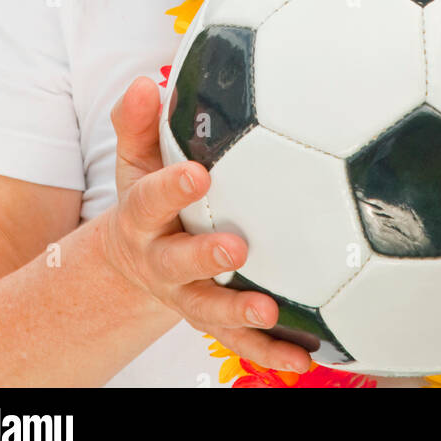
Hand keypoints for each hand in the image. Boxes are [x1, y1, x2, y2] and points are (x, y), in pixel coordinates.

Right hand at [101, 75, 311, 373]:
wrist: (136, 261)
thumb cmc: (150, 196)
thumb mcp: (135, 160)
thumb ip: (137, 123)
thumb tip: (145, 82)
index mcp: (143, 218)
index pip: (151, 199)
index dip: (171, 187)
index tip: (199, 173)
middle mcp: (162, 261)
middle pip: (177, 263)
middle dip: (204, 258)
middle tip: (236, 248)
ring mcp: (188, 296)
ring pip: (208, 311)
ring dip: (238, 316)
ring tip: (269, 312)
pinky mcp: (213, 321)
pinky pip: (241, 344)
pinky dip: (271, 353)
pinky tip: (305, 357)